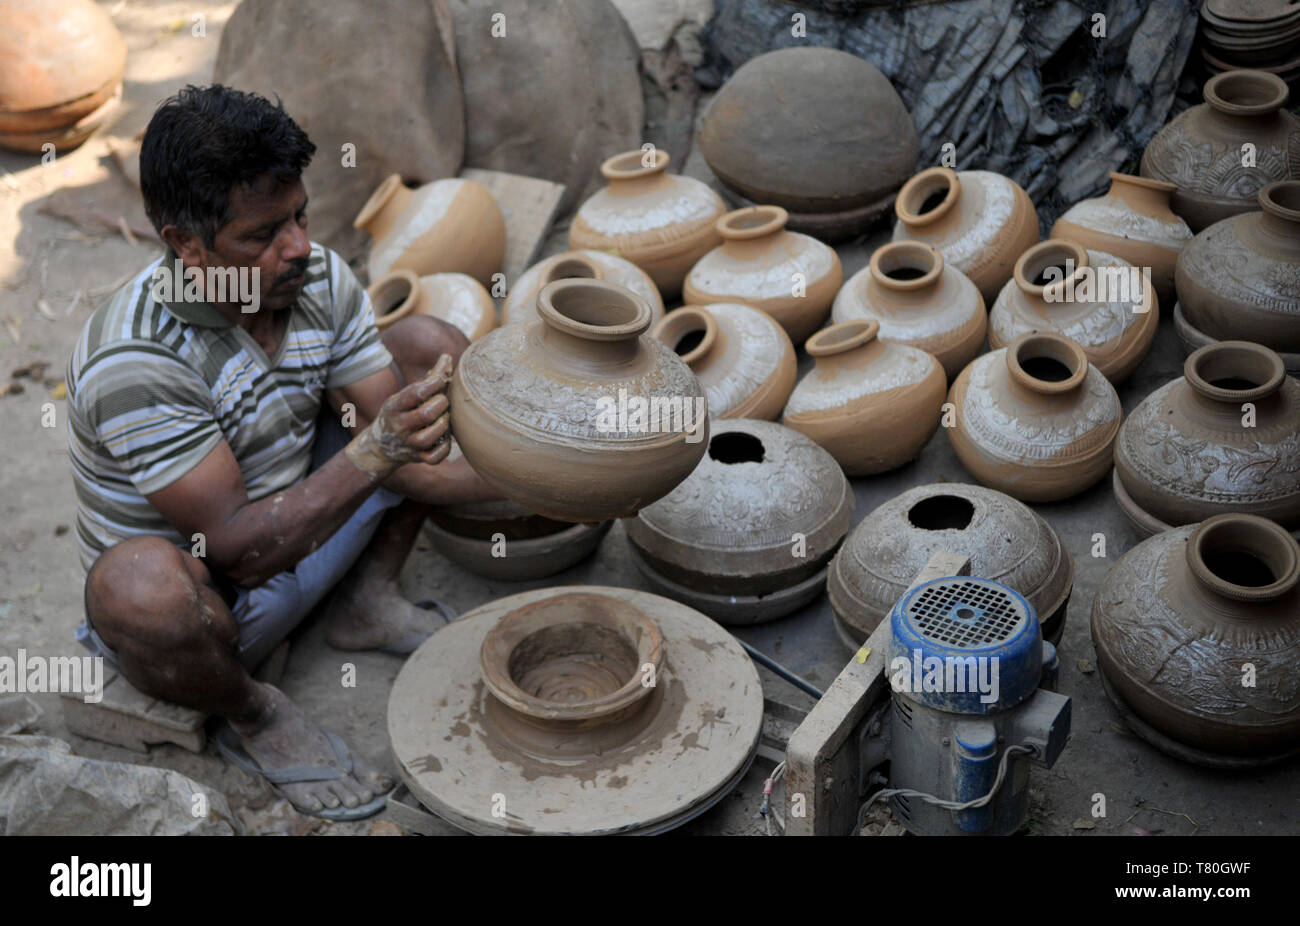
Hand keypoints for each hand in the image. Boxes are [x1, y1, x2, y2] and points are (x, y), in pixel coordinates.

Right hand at [346, 355, 453, 475]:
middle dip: (441, 404)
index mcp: (395, 406)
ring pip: (430, 436)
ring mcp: (409, 444)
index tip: (443, 378)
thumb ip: (427, 380)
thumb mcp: (404, 396)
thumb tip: (447, 359)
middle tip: (443, 401)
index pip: (416, 392)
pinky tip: (444, 437)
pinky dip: (444, 448)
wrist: (381, 447)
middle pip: (426, 414)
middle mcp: (400, 426)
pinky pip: (435, 457)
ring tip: (444, 418)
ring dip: (443, 424)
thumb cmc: (400, 414)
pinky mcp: (418, 458)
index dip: (435, 383)